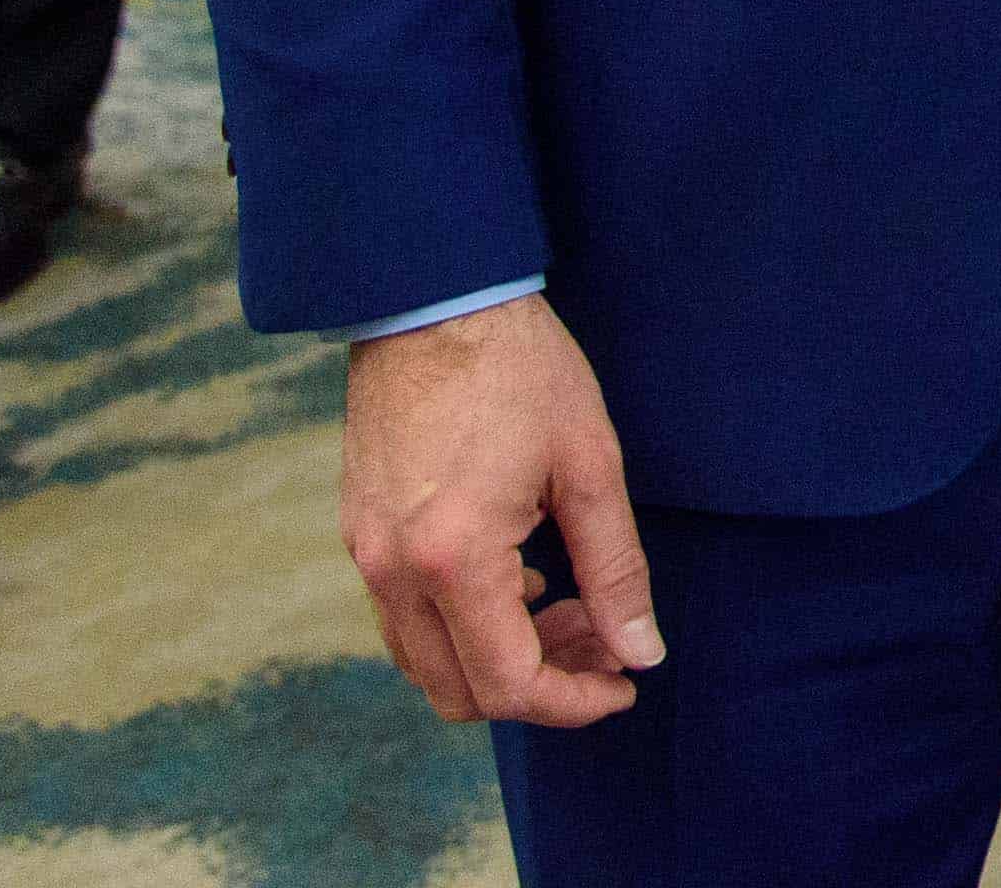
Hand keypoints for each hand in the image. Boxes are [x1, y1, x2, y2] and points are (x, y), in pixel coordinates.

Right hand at [340, 294, 658, 729]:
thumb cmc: (519, 369)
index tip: (623, 682)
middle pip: (460, 691)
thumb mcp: (590, 466)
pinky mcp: (358, 532)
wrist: (433, 298)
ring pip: (426, 662)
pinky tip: (518, 577)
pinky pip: (404, 618)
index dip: (574, 701)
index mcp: (455, 559)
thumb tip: (641, 650)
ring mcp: (366, 554)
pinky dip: (460, 625)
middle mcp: (394, 572)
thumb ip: (616, 569)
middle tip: (603, 642)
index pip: (510, 683)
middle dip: (541, 685)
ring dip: (497, 659)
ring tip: (567, 607)